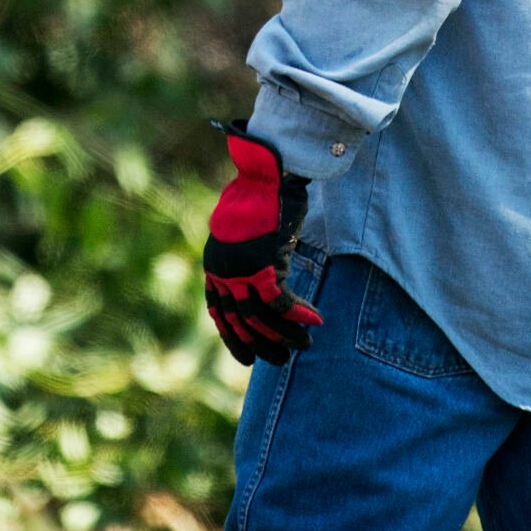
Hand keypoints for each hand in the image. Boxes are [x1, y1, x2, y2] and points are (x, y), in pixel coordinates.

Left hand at [203, 117, 323, 366]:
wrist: (267, 170)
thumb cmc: (263, 197)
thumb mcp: (249, 233)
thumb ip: (250, 258)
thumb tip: (267, 279)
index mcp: (214, 263)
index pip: (218, 312)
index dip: (233, 339)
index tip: (248, 359)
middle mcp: (222, 269)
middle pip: (239, 320)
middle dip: (262, 344)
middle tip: (282, 359)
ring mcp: (240, 268)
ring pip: (261, 317)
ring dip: (286, 334)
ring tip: (306, 344)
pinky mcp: (263, 263)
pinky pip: (281, 301)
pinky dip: (298, 314)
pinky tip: (316, 320)